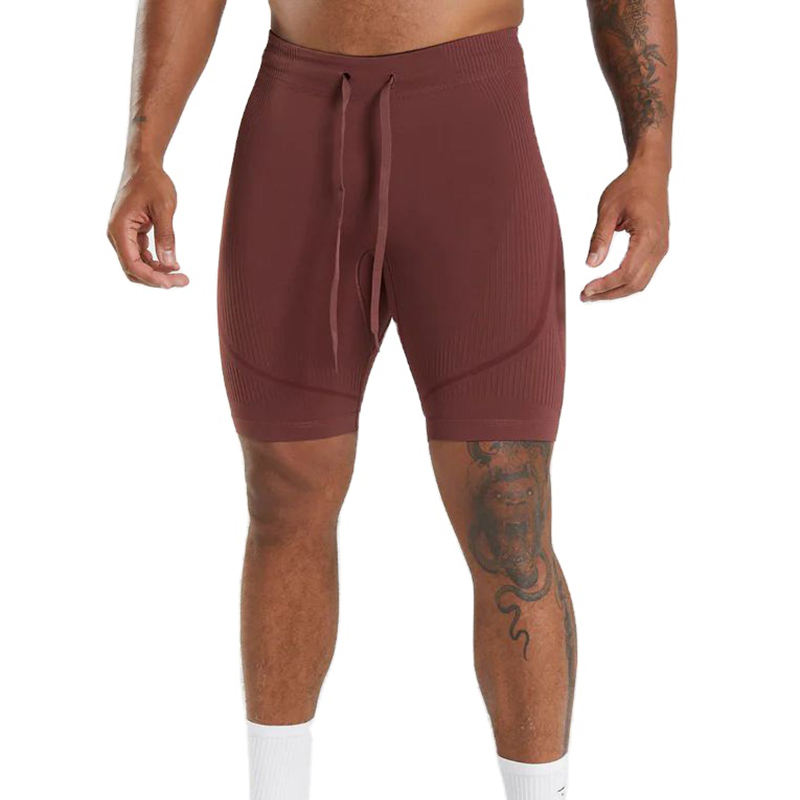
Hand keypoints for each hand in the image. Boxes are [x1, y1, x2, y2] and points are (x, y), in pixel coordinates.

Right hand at [107, 163, 188, 288]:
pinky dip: (156, 263)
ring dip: (158, 273)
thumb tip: (170, 264)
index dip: (151, 277)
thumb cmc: (152, 182)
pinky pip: (141, 256)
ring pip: (138, 265)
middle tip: (183, 281)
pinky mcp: (131, 234)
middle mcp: (117, 235)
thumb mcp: (164, 208)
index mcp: (119, 229)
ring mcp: (123, 235)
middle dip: (157, 279)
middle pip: (133, 269)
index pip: (132, 264)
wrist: (144, 166)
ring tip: (181, 275)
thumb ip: (166, 237)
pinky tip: (173, 264)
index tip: (172, 283)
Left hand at [582, 162, 668, 301]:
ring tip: (593, 293)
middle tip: (585, 296)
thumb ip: (600, 238)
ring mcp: (662, 248)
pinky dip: (625, 283)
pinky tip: (608, 284)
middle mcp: (659, 246)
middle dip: (609, 294)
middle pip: (635, 284)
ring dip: (617, 292)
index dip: (605, 285)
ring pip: (641, 283)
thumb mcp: (607, 210)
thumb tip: (591, 265)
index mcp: (648, 236)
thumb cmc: (629, 187)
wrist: (651, 174)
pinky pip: (644, 273)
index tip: (585, 290)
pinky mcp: (658, 248)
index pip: (626, 272)